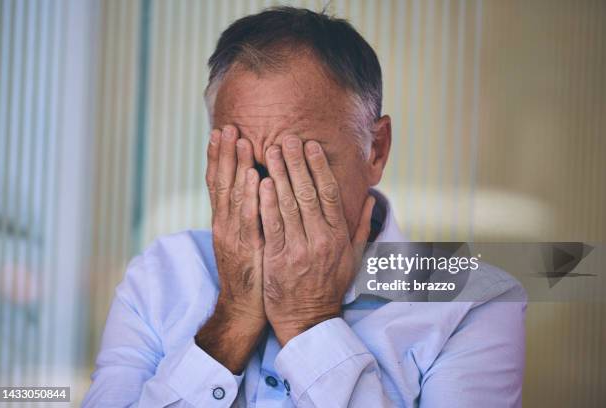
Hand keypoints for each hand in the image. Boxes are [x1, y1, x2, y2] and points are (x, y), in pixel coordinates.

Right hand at [196, 125, 264, 373]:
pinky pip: (248, 218)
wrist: (243, 308)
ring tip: (239, 140)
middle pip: (221, 183)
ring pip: (232, 195)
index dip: (218, 158)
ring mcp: (232, 236)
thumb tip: (257, 188)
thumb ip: (249, 215)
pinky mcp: (245, 249)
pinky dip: (250, 196)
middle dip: (224, 154)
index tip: (221, 133)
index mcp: (224, 221)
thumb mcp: (246, 240)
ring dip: (235, 166)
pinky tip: (254, 176)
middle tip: (227, 127)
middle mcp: (224, 224)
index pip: (218, 183)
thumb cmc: (251, 272)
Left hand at [259, 136, 374, 345]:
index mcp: (338, 235)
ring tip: (269, 151)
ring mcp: (299, 248)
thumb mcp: (353, 258)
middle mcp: (321, 239)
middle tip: (286, 138)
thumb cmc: (330, 286)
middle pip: (307, 192)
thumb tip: (370, 197)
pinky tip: (260, 182)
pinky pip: (271, 225)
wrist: (309, 320)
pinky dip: (266, 202)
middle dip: (296, 162)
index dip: (319, 167)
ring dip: (278, 174)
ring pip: (288, 204)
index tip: (310, 146)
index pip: (329, 193)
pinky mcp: (277, 258)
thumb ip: (360, 226)